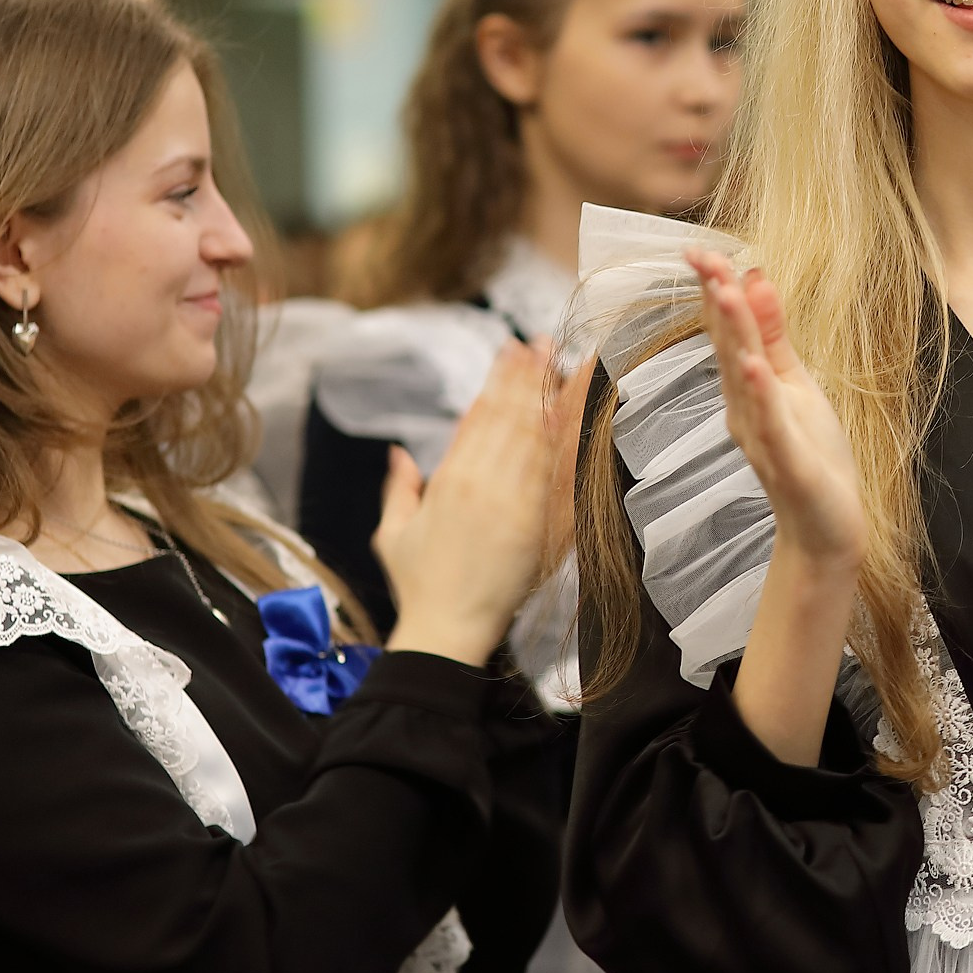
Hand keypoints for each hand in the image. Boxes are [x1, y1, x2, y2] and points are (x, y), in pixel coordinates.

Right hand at [379, 340, 588, 666]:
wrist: (446, 632)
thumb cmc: (417, 587)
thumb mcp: (392, 535)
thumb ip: (400, 489)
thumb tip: (400, 453)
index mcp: (448, 481)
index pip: (477, 417)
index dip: (497, 381)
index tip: (512, 350)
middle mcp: (482, 485)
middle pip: (512, 418)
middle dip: (529, 376)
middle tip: (546, 340)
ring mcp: (513, 505)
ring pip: (538, 438)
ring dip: (554, 397)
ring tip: (572, 361)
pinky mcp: (537, 527)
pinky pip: (557, 476)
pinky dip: (569, 443)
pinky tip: (580, 417)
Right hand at [687, 249, 864, 571]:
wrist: (823, 530)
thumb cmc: (810, 455)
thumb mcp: (794, 384)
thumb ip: (773, 336)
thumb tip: (757, 278)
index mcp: (747, 387)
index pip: (727, 330)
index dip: (715, 288)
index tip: (698, 249)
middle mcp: (744, 408)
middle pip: (728, 346)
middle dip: (717, 299)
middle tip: (703, 256)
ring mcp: (762, 435)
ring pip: (745, 378)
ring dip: (734, 334)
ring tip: (724, 290)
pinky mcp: (787, 462)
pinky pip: (771, 424)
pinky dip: (761, 394)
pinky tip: (756, 367)